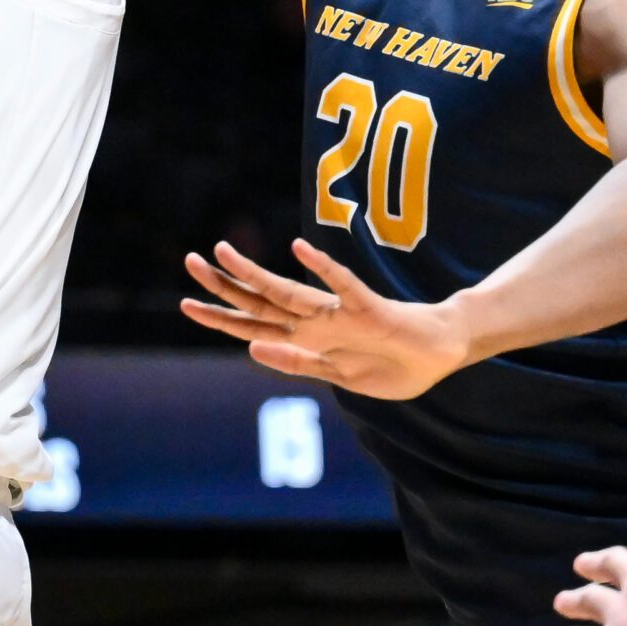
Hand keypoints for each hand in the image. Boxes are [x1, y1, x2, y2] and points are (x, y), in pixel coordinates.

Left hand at [181, 238, 471, 399]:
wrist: (439, 353)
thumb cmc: (391, 364)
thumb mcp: (337, 377)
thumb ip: (298, 363)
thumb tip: (252, 349)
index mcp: (306, 339)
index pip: (253, 325)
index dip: (220, 317)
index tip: (186, 303)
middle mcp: (314, 321)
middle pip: (259, 301)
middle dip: (223, 285)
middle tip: (188, 260)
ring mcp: (338, 312)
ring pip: (287, 290)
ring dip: (254, 273)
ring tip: (223, 251)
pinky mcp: (367, 308)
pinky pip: (342, 285)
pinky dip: (322, 268)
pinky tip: (300, 249)